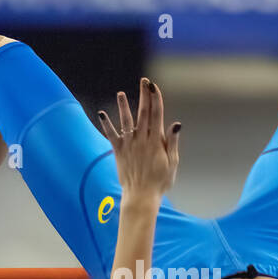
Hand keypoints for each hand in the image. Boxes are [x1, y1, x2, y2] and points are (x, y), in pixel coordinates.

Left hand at [95, 77, 180, 204]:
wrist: (141, 196)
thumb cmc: (160, 182)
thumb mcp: (172, 163)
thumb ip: (172, 142)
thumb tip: (176, 124)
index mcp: (156, 141)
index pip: (157, 115)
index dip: (156, 99)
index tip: (154, 86)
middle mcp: (142, 140)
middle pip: (143, 113)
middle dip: (144, 96)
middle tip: (144, 81)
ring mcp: (130, 145)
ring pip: (126, 121)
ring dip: (123, 106)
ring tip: (120, 93)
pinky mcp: (119, 152)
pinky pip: (111, 135)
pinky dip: (106, 124)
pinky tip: (101, 113)